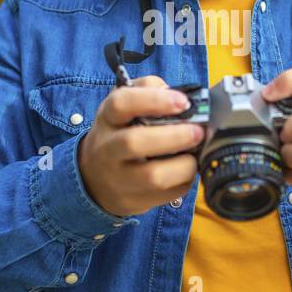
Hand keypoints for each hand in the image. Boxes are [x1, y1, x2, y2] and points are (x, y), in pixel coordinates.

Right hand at [77, 75, 202, 216]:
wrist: (93, 177)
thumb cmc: (119, 133)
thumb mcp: (124, 106)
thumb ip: (148, 90)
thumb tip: (176, 93)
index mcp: (108, 118)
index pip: (121, 104)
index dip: (154, 100)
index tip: (183, 102)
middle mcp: (107, 149)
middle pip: (134, 142)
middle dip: (173, 136)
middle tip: (198, 132)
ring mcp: (118, 178)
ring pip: (152, 176)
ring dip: (183, 165)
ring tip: (196, 156)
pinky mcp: (131, 201)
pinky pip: (165, 195)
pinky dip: (183, 183)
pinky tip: (187, 172)